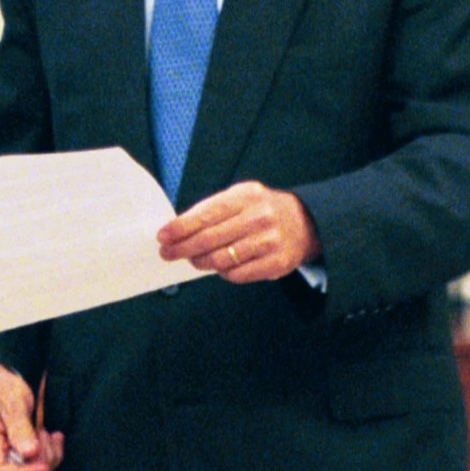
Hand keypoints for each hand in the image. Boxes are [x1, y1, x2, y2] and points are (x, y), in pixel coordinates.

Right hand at [0, 363, 62, 470]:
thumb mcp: (11, 402)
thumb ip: (19, 427)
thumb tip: (29, 453)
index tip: (44, 467)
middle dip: (39, 462)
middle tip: (43, 433)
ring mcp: (6, 460)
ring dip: (47, 456)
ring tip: (44, 430)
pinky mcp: (19, 459)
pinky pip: (38, 468)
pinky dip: (52, 454)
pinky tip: (53, 436)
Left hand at [160, 182, 318, 283]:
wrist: (306, 223)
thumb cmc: (263, 210)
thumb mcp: (241, 198)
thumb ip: (212, 210)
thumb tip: (178, 228)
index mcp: (248, 196)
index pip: (207, 213)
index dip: (182, 227)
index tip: (163, 236)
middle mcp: (260, 217)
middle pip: (210, 239)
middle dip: (183, 248)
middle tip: (168, 254)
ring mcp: (270, 241)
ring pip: (221, 259)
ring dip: (200, 262)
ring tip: (193, 260)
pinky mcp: (277, 263)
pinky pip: (238, 274)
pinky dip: (223, 273)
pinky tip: (219, 268)